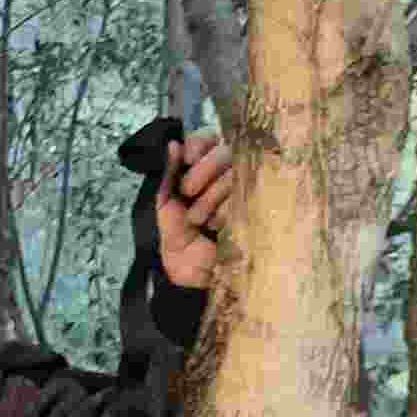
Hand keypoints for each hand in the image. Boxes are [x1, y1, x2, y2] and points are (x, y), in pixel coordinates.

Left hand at [154, 132, 235, 294]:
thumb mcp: (163, 206)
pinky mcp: (253, 210)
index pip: (206, 139)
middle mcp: (223, 176)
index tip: (187, 158)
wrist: (192, 277)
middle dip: (202, 171)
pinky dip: (225, 211)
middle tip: (187, 193)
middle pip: (223, 152)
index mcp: (199, 170)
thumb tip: (172, 143)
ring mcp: (241, 192)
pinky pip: (244, 196)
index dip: (198, 145)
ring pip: (233, 174)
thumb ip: (166, 174)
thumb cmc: (176, 240)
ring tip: (198, 220)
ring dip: (210, 197)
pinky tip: (216, 227)